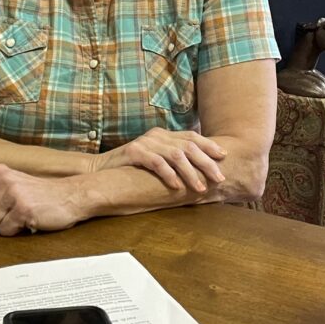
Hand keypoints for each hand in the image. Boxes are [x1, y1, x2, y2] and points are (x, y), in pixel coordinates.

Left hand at [0, 164, 83, 235]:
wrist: (71, 195)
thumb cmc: (39, 193)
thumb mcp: (8, 186)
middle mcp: (2, 179)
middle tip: (10, 211)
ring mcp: (13, 194)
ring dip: (4, 225)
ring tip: (20, 214)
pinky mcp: (23, 209)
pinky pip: (5, 230)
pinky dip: (15, 230)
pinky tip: (27, 219)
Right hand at [94, 128, 225, 191]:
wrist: (100, 170)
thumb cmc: (131, 169)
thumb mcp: (154, 160)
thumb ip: (172, 160)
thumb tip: (199, 171)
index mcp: (163, 135)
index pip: (192, 136)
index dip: (209, 145)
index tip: (224, 156)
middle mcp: (156, 136)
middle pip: (188, 146)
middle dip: (206, 162)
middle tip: (219, 178)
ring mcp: (145, 143)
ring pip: (176, 155)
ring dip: (191, 173)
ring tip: (200, 188)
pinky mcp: (134, 152)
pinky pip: (156, 163)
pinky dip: (168, 174)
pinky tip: (176, 186)